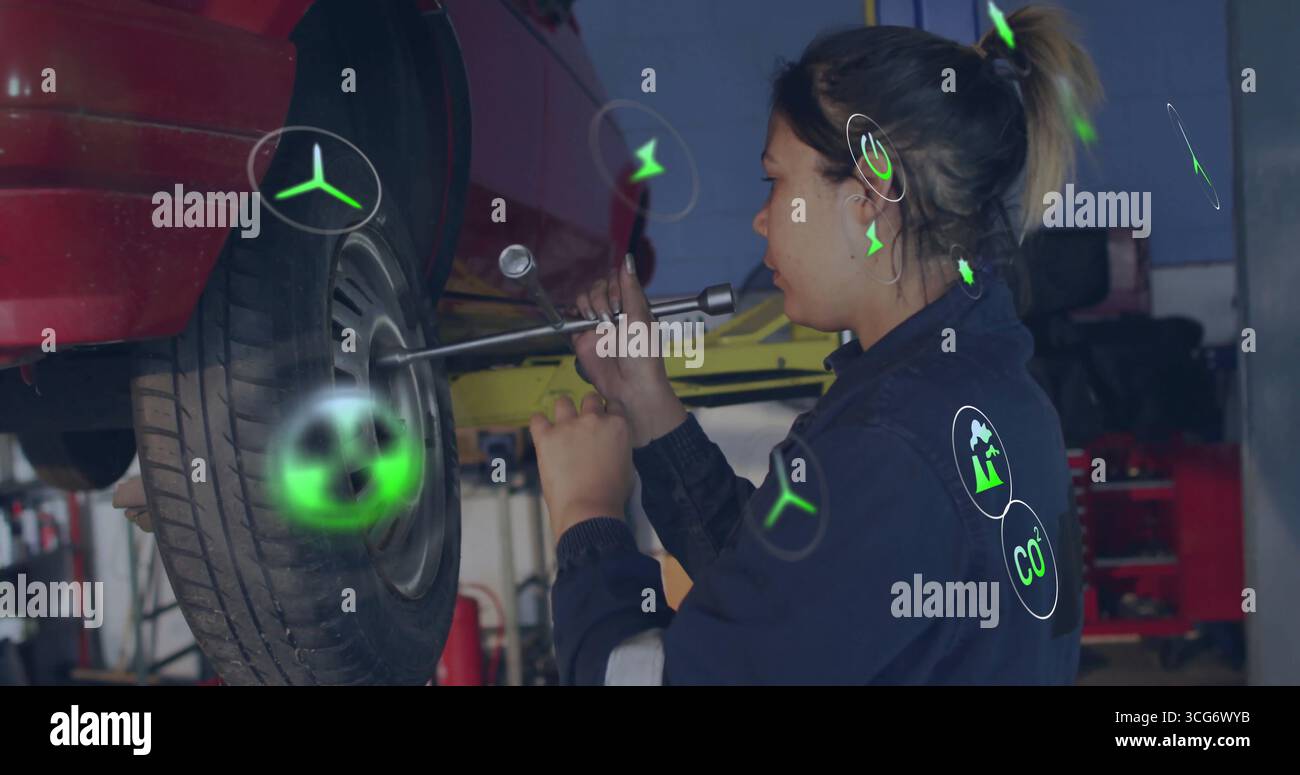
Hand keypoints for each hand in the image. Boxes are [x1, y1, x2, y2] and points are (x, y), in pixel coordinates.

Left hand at [530, 392, 634, 540]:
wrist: (589, 510)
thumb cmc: (610, 495)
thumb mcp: (627, 466)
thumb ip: (618, 447)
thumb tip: (609, 446)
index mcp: (617, 426)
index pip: (612, 405)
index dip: (606, 413)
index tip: (602, 420)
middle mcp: (593, 420)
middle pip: (589, 399)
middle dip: (586, 409)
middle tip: (583, 424)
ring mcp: (568, 426)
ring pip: (563, 402)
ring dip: (563, 411)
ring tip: (561, 425)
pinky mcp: (547, 438)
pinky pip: (537, 419)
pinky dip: (539, 423)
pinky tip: (541, 430)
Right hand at [570, 254, 685, 446]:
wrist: (632, 388)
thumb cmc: (644, 357)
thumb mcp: (641, 317)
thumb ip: (630, 288)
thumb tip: (627, 260)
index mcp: (631, 305)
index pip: (615, 279)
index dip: (614, 286)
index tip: (619, 303)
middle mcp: (614, 313)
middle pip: (597, 287)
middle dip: (602, 298)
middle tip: (610, 318)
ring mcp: (597, 325)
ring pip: (583, 299)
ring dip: (589, 306)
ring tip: (599, 324)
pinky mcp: (582, 338)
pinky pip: (570, 318)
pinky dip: (572, 316)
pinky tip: (584, 323)